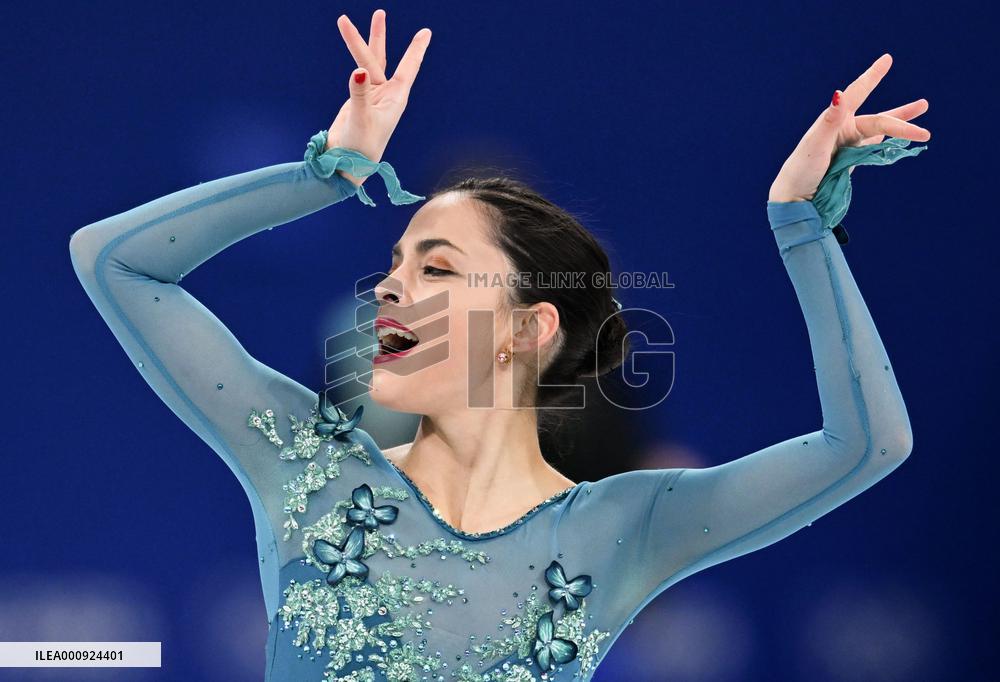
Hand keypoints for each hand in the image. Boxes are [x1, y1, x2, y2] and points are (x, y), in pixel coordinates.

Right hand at [326, 10, 431, 186]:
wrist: (346, 163)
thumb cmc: (360, 147)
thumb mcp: (361, 119)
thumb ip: (359, 94)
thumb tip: (358, 70)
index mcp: (395, 99)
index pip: (408, 68)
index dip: (416, 50)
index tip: (426, 32)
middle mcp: (386, 95)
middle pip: (380, 59)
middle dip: (376, 36)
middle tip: (380, 13)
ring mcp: (372, 96)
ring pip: (367, 63)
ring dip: (360, 43)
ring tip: (346, 21)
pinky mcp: (358, 99)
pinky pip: (358, 74)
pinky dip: (356, 60)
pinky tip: (354, 51)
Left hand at [768, 53, 930, 202]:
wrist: (795, 196)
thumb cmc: (801, 169)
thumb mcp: (815, 145)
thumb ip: (829, 121)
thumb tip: (839, 93)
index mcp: (834, 120)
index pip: (856, 93)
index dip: (872, 76)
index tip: (887, 59)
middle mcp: (843, 128)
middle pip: (878, 120)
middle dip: (901, 119)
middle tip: (925, 121)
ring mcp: (849, 142)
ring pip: (881, 128)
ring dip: (901, 121)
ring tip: (923, 106)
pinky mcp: (852, 157)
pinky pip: (876, 144)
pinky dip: (891, 139)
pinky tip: (902, 136)